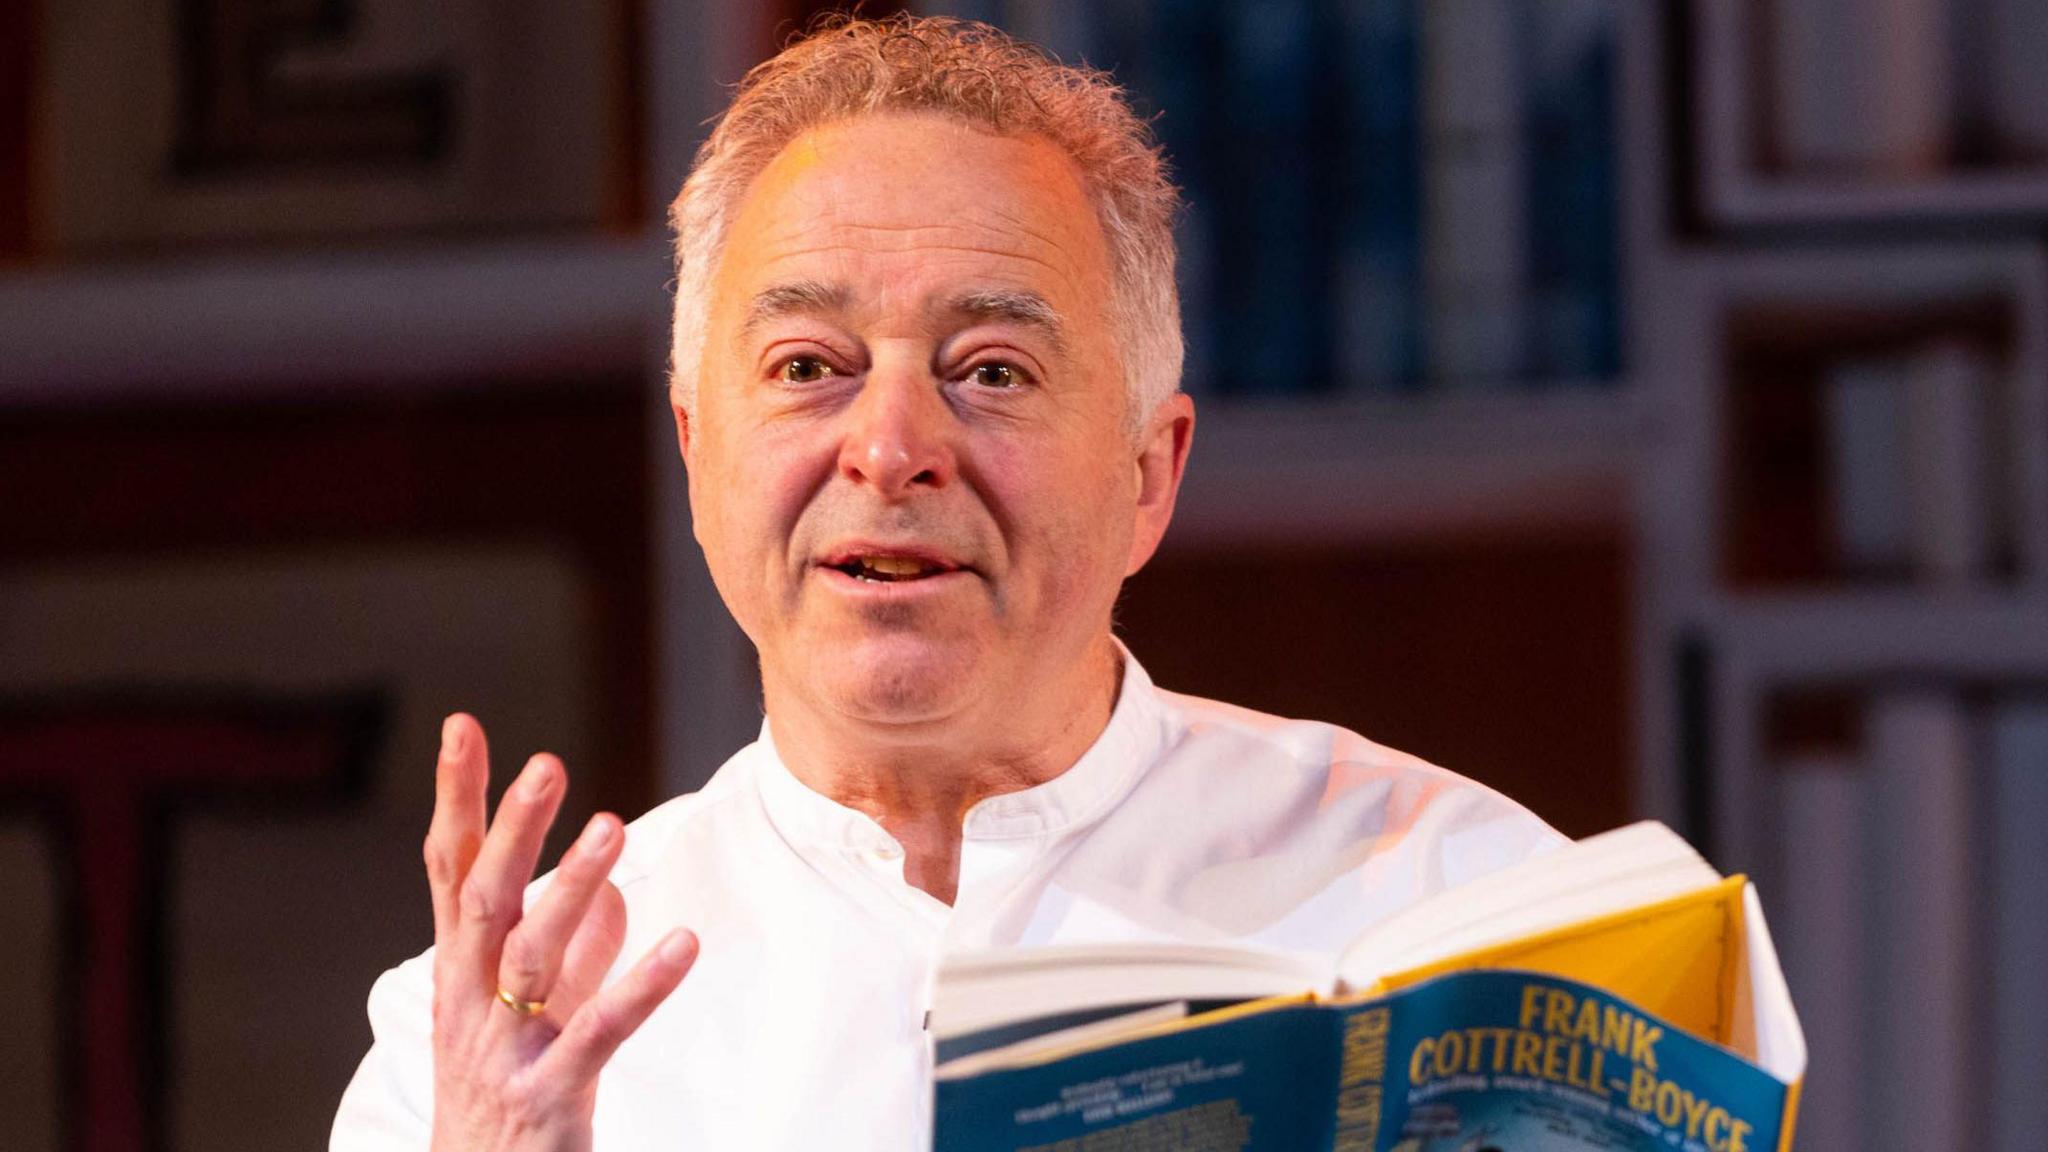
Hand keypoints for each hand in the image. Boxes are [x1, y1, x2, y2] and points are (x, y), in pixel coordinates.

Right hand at [422, 714, 697, 1151]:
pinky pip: (598, 1032)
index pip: (451, 869)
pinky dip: (640, 983)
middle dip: (510, 829)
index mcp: (461, 974)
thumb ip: (568, 954)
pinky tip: (682, 941)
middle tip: (547, 763)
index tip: (463, 723)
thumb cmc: (502, 1103)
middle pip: (483, 901)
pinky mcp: (550, 1097)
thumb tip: (610, 894)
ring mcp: (506, 1050)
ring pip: (532, 956)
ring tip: (612, 824)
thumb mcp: (529, 1017)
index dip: (456, 798)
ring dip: (572, 887)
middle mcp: (469, 1003)